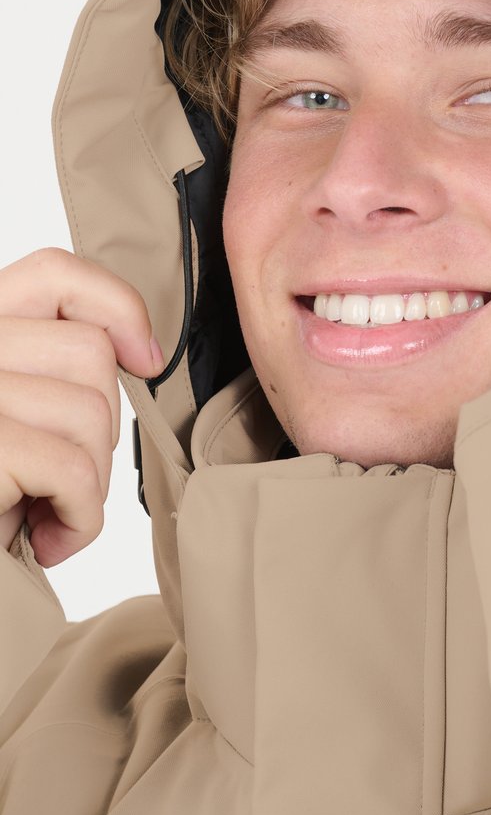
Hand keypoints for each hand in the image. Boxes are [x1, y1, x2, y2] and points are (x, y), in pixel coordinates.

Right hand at [0, 248, 161, 566]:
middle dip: (99, 428)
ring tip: (45, 509)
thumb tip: (142, 353)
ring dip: (89, 480)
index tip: (144, 360)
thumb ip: (55, 366)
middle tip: (57, 478)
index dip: (116, 308)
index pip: (53, 273)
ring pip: (90, 413)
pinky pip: (74, 470)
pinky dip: (79, 520)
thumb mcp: (22, 417)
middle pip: (88, 353)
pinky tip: (45, 541)